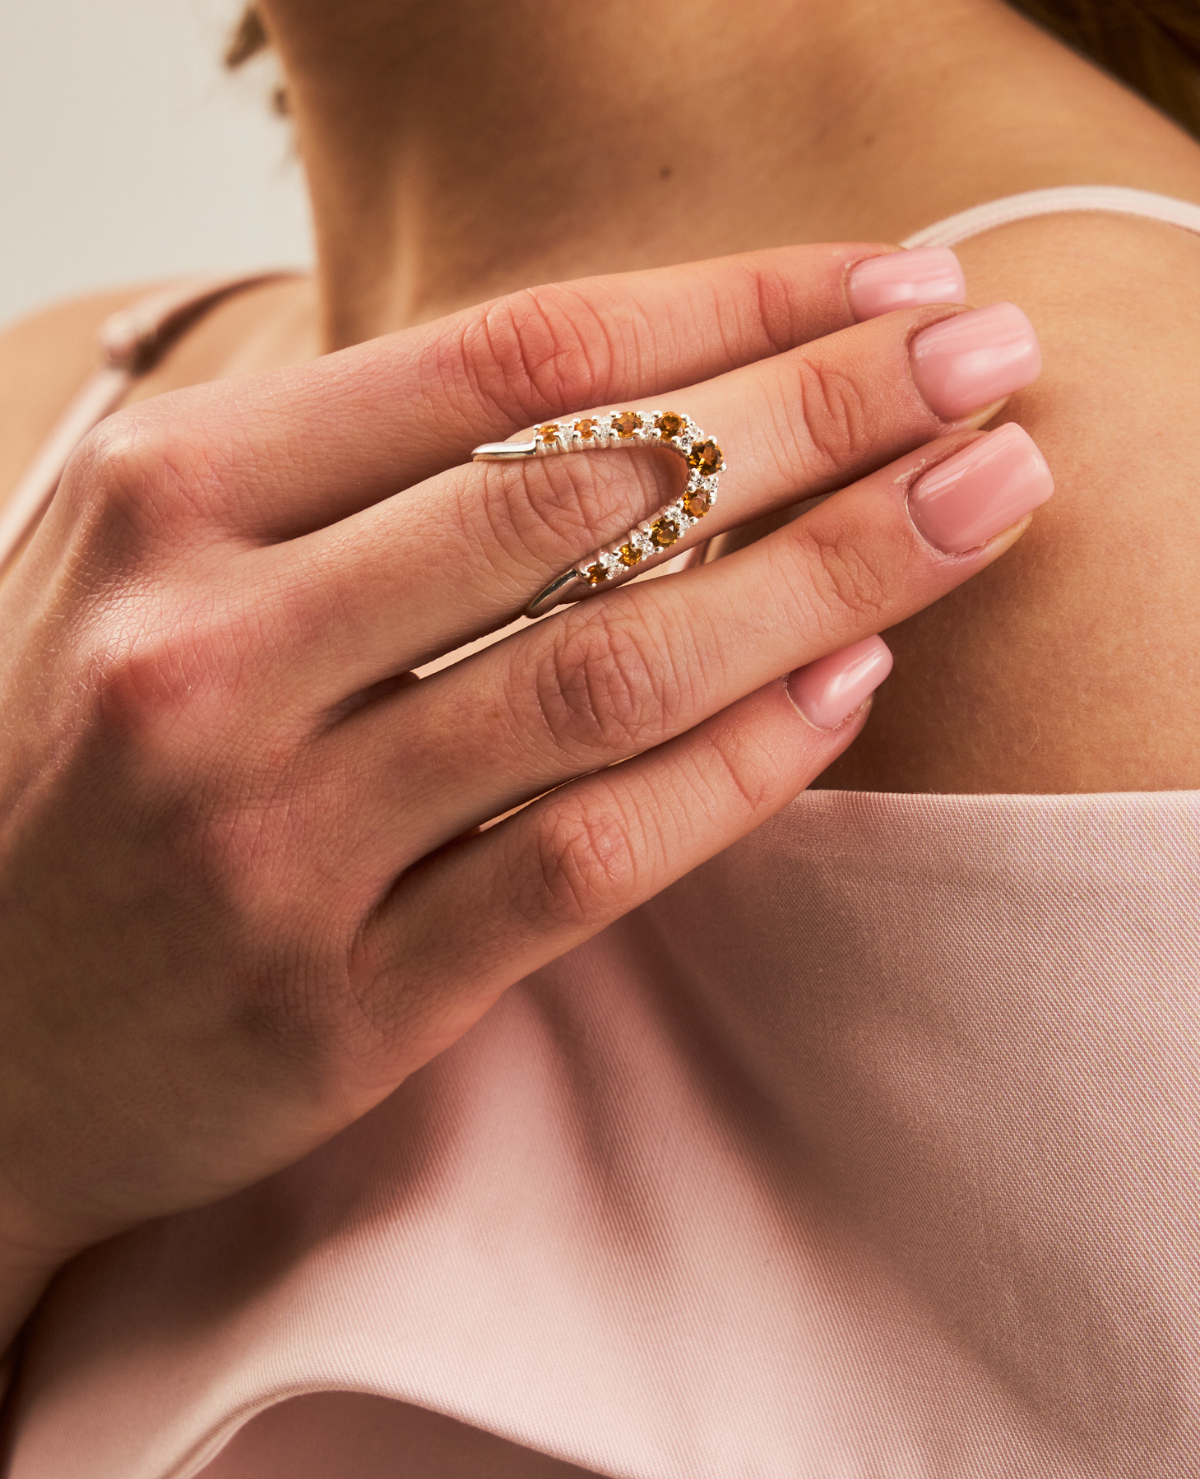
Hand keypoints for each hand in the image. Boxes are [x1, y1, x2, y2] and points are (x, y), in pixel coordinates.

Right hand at [0, 245, 1046, 1331]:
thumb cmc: (74, 764)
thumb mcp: (153, 562)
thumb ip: (349, 476)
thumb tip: (634, 401)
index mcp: (168, 498)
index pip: (510, 361)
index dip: (730, 307)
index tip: (888, 290)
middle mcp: (210, 650)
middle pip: (586, 499)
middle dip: (822, 418)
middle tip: (986, 374)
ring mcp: (270, 839)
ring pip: (605, 676)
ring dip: (824, 582)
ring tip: (973, 508)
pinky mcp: (333, 1002)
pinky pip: (578, 864)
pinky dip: (735, 777)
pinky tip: (848, 695)